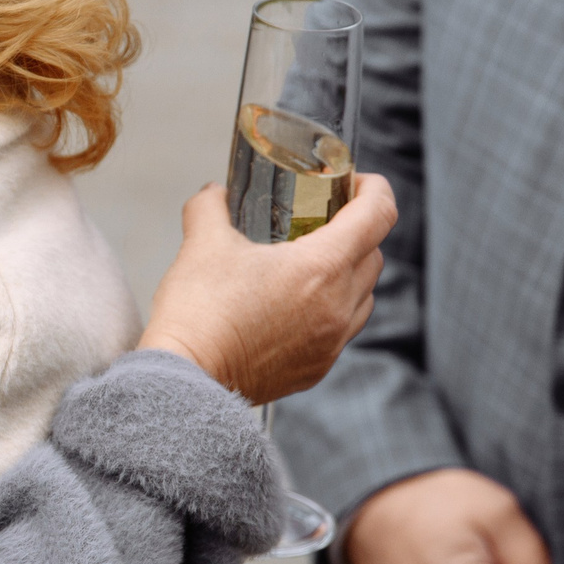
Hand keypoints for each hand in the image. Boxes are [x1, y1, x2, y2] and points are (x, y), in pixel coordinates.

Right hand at [138, 173, 395, 403]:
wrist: (185, 380)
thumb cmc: (198, 312)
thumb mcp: (202, 243)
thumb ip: (211, 206)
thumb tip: (214, 193)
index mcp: (321, 266)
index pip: (378, 216)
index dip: (375, 190)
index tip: (358, 183)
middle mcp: (338, 306)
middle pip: (375, 255)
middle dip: (359, 231)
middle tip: (326, 220)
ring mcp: (331, 342)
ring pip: (364, 297)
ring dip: (350, 274)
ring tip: (313, 266)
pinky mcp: (317, 368)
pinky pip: (342, 332)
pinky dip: (331, 311)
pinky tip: (296, 306)